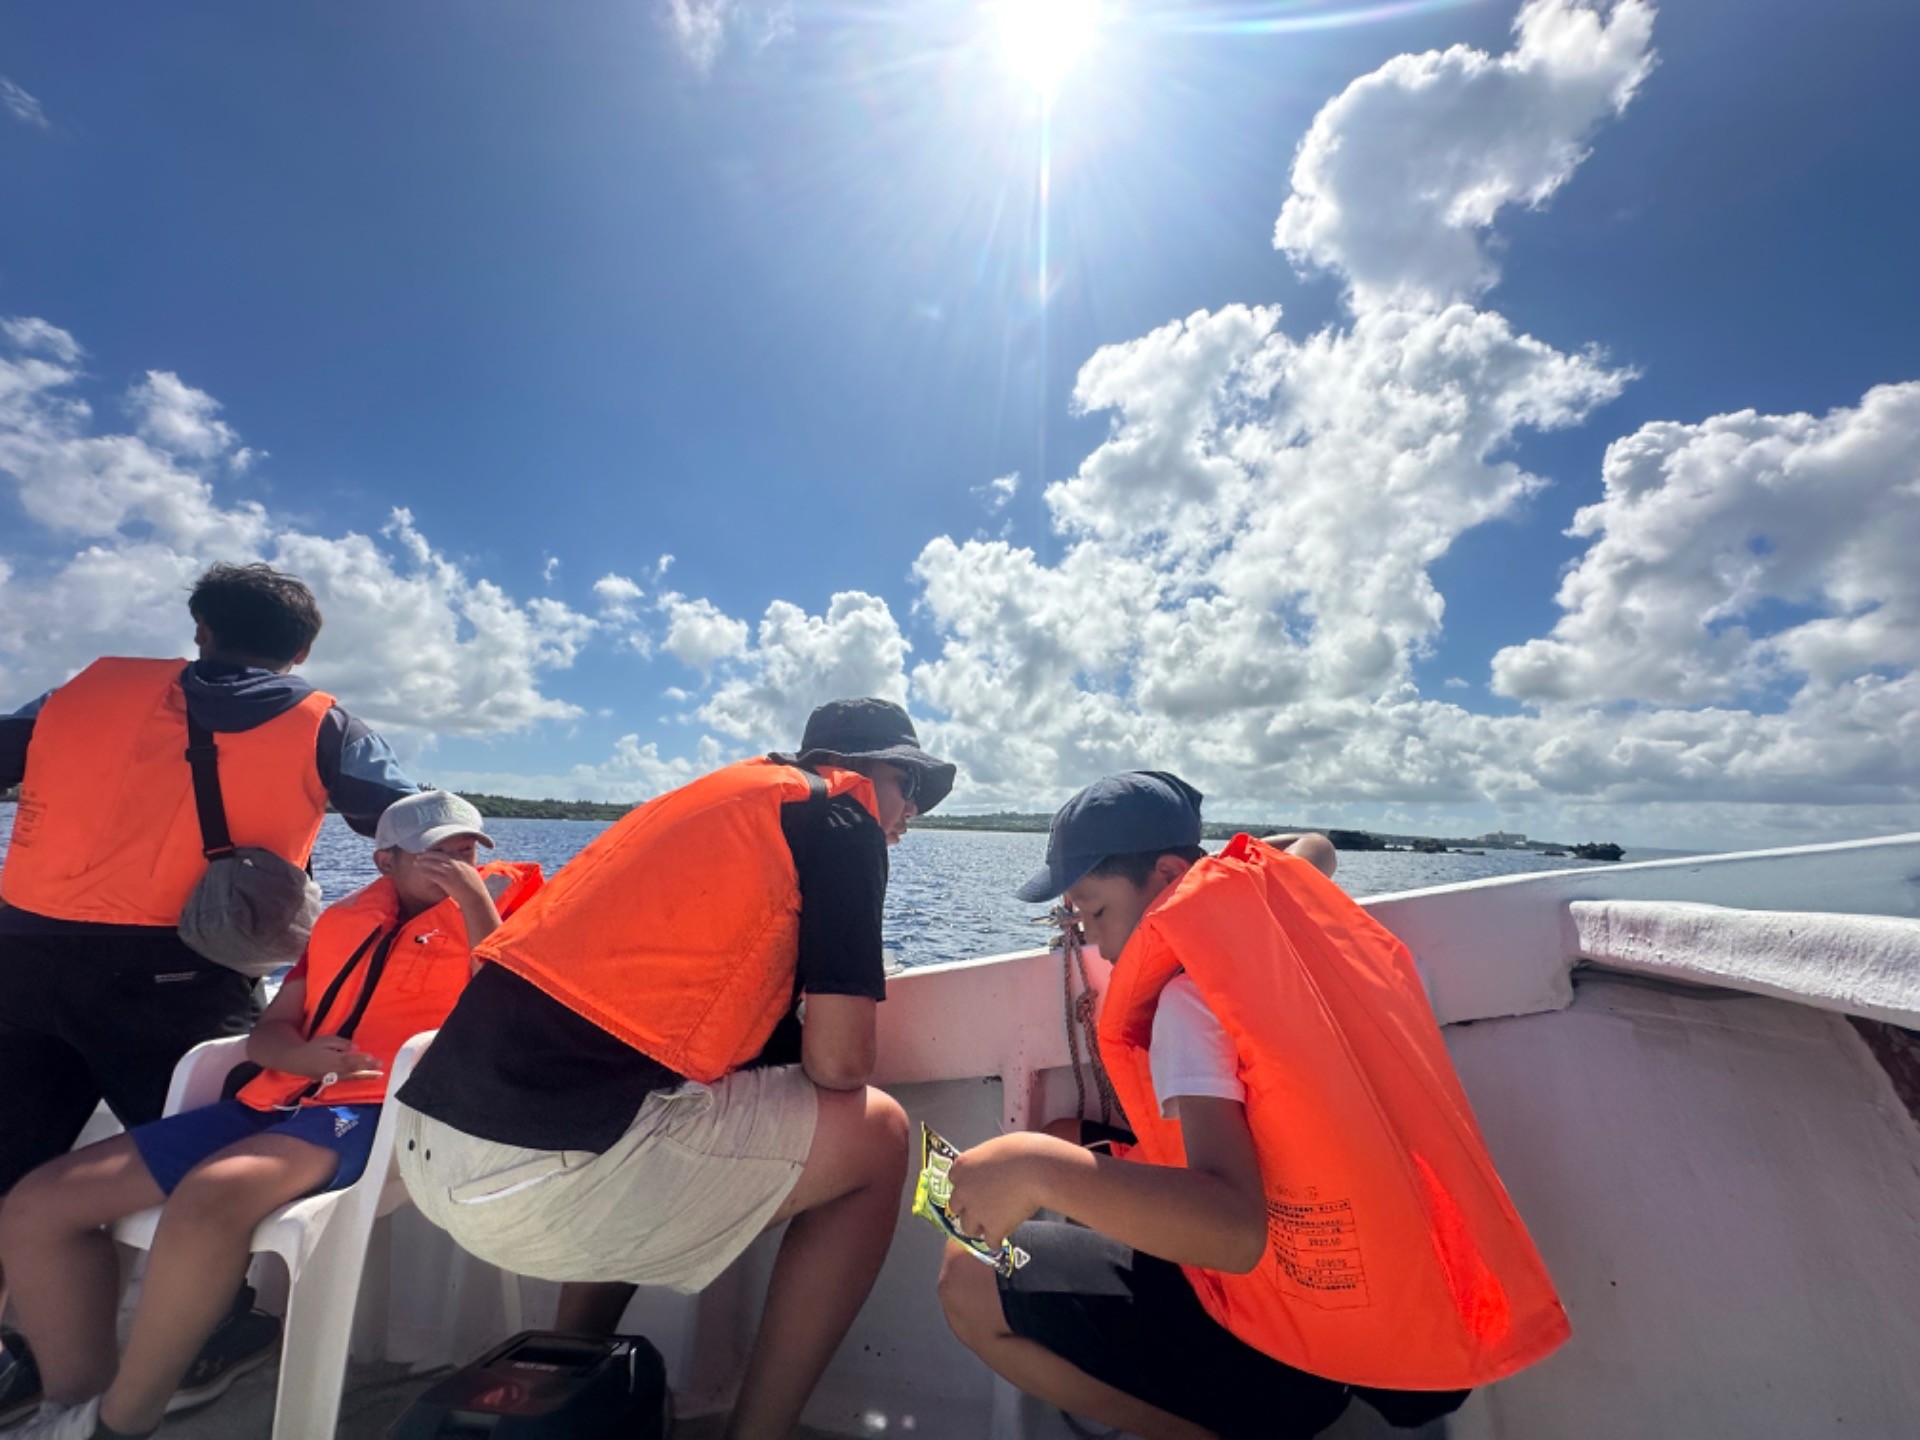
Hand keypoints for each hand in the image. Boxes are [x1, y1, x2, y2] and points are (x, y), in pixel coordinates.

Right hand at [285, 1033, 381, 1082]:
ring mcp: (333, 1076)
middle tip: (381, 1068)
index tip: (373, 1058)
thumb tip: (355, 1048)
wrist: (296, 1060)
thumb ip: (341, 1043)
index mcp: (334, 1059)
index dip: (363, 1060)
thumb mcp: (326, 1040)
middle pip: (354, 1069)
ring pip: (352, 1077)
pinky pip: (346, 1080)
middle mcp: (335, 1070)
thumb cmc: (312, 1047)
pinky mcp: (330, 1080)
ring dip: (366, 1076)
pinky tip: (364, 1077)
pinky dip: (356, 1079)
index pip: (351, 1060)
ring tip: (378, 1075)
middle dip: (368, 1069)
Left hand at [409, 851, 486, 904]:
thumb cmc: (475, 888)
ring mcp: (451, 872)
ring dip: (423, 862)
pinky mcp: (446, 881)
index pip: (448, 853)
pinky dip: (425, 872)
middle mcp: (456, 865)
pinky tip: (419, 871)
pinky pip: (432, 874)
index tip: (431, 851)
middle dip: (428, 854)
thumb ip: (464, 868)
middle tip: (420, 855)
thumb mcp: (472, 873)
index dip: (438, 851)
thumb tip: (458, 867)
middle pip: (439, 856)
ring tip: (416, 862)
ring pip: (434, 864)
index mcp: (463, 862)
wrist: (475, 897)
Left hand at [945, 1132, 1066, 1249]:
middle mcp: (963, 1190)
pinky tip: (1001, 1238)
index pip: (954, 1180)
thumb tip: (991, 1171)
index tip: (976, 1188)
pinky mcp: (992, 1227)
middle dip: (968, 1209)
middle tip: (982, 1209)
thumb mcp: (995, 1149)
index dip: (966, 1186)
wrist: (1037, 1169)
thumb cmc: (1022, 1151)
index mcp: (962, 1166)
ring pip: (968, 1228)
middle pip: (956, 1207)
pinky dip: (995, 1241)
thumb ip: (985, 1163)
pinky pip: (990, 1241)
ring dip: (979, 1227)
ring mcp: (976, 1211)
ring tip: (992, 1225)